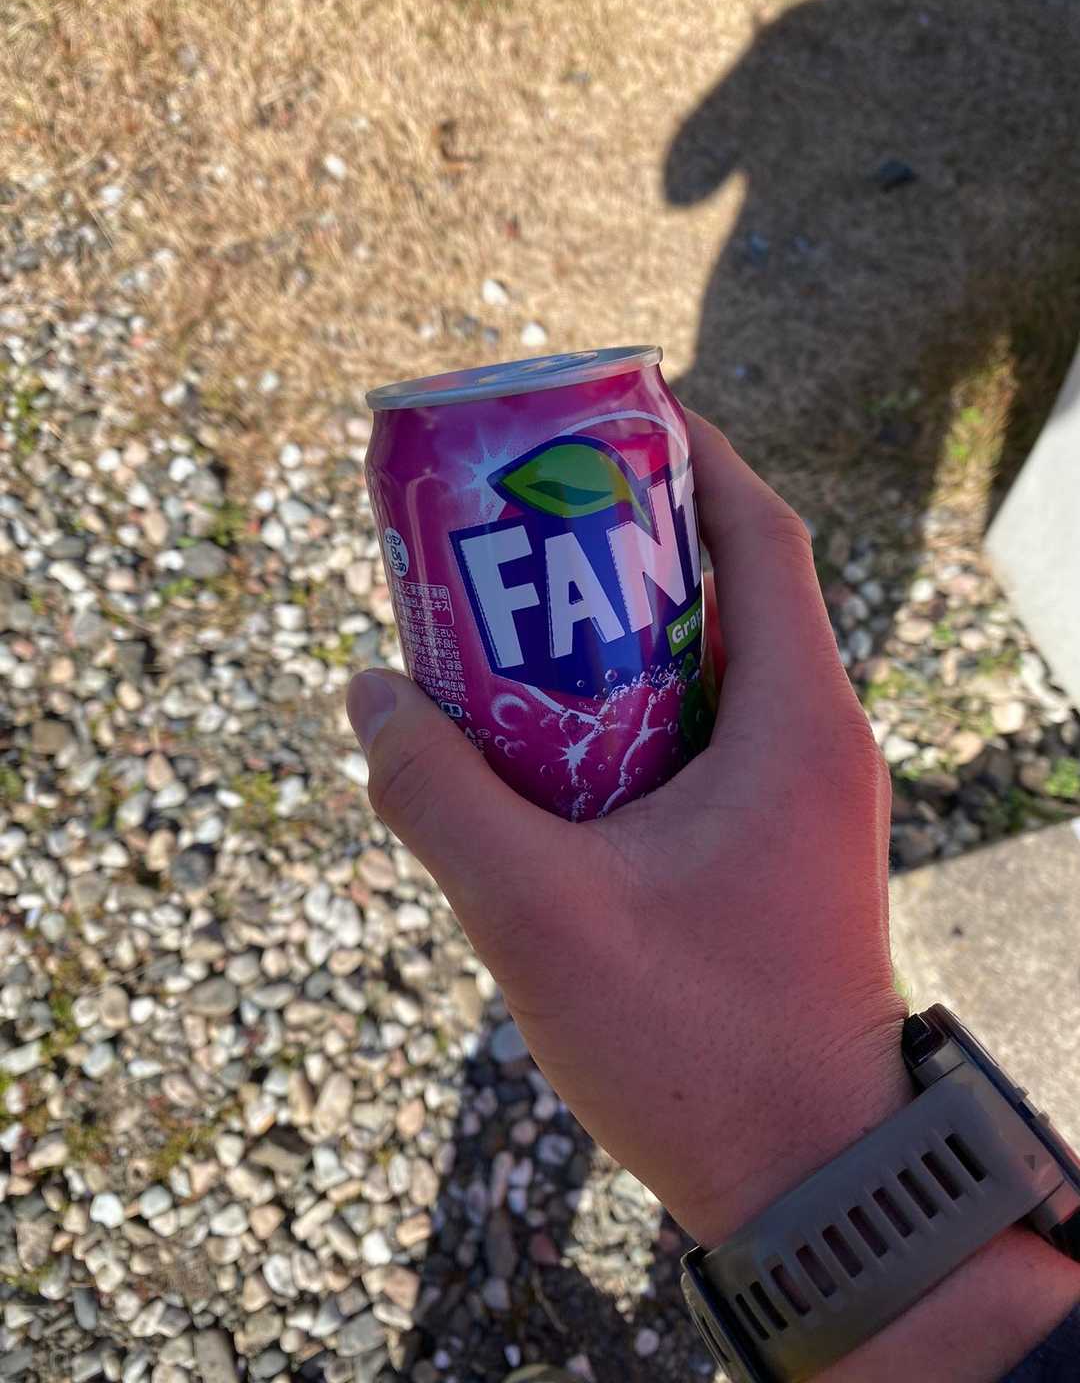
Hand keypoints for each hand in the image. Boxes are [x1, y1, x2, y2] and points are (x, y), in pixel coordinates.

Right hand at [347, 411, 909, 1247]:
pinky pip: (699, 740)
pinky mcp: (771, 850)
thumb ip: (441, 801)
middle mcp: (815, 743)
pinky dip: (627, 713)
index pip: (760, 534)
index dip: (691, 456)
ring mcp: (799, 800)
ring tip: (511, 620)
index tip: (609, 413)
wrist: (815, 1183)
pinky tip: (543, 742)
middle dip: (626, 541)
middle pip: (728, 589)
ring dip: (619, 634)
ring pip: (708, 670)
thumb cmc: (701, 1054)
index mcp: (796, 723)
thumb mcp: (539, 918)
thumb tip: (368, 696)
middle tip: (521, 519)